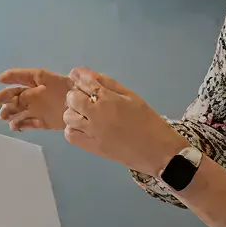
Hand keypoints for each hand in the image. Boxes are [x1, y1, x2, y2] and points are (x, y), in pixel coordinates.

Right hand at [0, 68, 68, 131]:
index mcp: (33, 85)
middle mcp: (33, 98)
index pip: (15, 85)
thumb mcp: (43, 76)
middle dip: (3, 103)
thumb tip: (1, 77)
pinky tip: (15, 127)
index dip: (5, 88)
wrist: (82, 101)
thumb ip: (21, 75)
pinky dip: (20, 126)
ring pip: (18, 114)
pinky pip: (28, 124)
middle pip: (14, 101)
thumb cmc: (64, 86)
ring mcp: (37, 111)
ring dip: (10, 116)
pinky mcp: (43, 122)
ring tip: (6, 118)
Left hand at [59, 69, 184, 172]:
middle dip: (77, 94)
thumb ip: (110, 85)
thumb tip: (92, 76)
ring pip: (68, 116)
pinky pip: (70, 135)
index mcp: (109, 98)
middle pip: (72, 97)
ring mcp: (92, 131)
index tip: (79, 77)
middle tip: (86, 98)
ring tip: (85, 114)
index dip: (79, 76)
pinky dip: (73, 129)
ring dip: (74, 112)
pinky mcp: (91, 147)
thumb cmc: (148, 121)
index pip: (84, 81)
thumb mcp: (132, 97)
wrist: (157, 150)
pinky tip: (84, 128)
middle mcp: (97, 113)